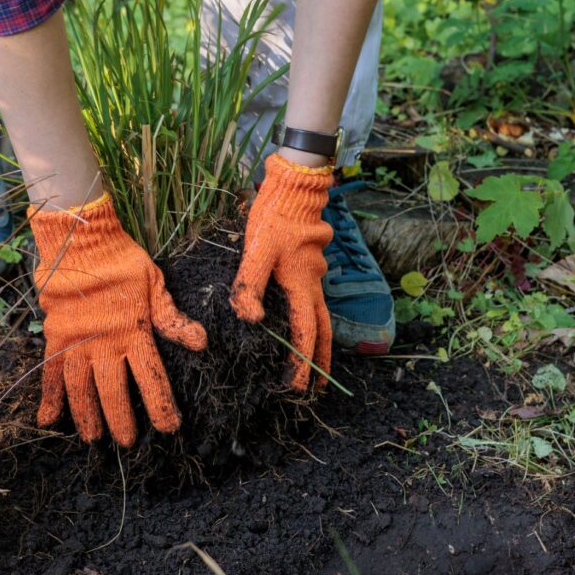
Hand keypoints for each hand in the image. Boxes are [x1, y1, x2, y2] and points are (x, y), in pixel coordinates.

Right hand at [31, 194, 205, 445]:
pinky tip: (48, 420)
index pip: (151, 377)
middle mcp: (105, 343)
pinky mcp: (56, 337)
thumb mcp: (155, 285)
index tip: (169, 427)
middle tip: (128, 442)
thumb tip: (201, 342)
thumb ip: (172, 318)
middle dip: (122, 420)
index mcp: (134, 331)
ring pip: (82, 390)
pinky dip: (49, 398)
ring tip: (94, 439)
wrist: (81, 241)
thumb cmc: (123, 261)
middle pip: (114, 392)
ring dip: (88, 417)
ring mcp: (77, 342)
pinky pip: (51, 373)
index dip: (160, 406)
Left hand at [230, 153, 333, 390]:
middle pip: (323, 331)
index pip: (305, 333)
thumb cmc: (274, 216)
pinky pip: (316, 299)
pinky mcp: (310, 264)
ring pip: (323, 315)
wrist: (296, 186)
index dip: (301, 363)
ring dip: (321, 342)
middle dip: (322, 361)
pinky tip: (304, 321)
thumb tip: (251, 321)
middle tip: (319, 388)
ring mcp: (315, 273)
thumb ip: (250, 284)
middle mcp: (313, 283)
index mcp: (300, 284)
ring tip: (318, 364)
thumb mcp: (256, 249)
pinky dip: (314, 318)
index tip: (297, 387)